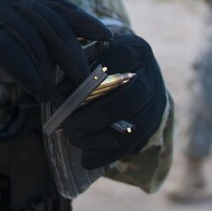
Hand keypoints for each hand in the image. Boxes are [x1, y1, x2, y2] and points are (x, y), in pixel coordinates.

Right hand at [0, 0, 111, 101]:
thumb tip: (38, 44)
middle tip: (85, 75)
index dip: (83, 20)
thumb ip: (10, 18)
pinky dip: (26, 73)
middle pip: (51, 22)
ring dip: (48, 69)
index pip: (56, 3)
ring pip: (33, 39)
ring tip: (56, 92)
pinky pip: (10, 51)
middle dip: (72, 51)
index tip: (105, 36)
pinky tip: (35, 90)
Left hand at [60, 33, 166, 168]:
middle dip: (94, 116)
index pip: (113, 64)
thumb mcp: (90, 52)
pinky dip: (107, 155)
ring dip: (99, 139)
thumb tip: (57, 96)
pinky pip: (132, 147)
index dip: (83, 82)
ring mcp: (156, 104)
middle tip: (67, 126)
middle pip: (128, 99)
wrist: (134, 74)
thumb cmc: (100, 59)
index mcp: (135, 50)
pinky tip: (86, 160)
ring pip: (132, 127)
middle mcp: (151, 77)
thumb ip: (74, 66)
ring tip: (72, 140)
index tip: (55, 96)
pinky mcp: (153, 127)